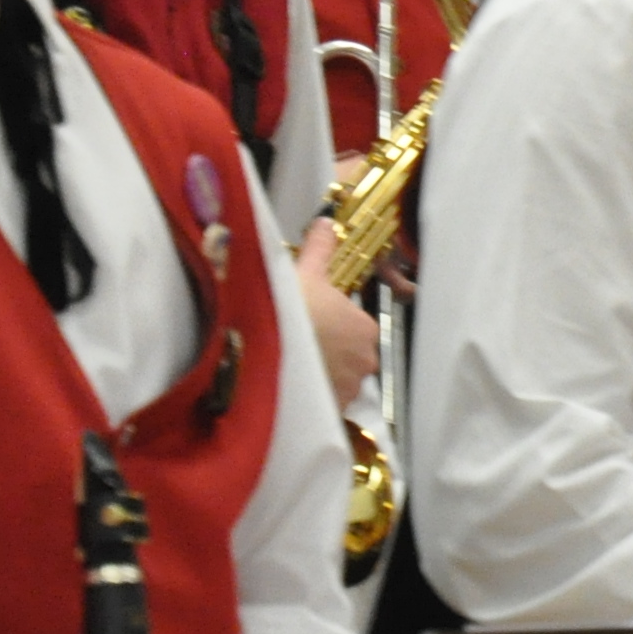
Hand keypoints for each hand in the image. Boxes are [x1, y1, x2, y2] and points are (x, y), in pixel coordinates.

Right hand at [295, 228, 382, 409]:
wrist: (267, 351)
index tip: (309, 321)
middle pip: (348, 356)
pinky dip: (310, 398)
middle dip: (328, 352)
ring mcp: (349, 387)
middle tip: (297, 344)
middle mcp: (364, 360)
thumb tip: (325, 224)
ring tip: (289, 366)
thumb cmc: (291, 310)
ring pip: (336, 380)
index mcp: (365, 327)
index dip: (331, 322)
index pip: (354, 325)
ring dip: (319, 376)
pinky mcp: (331, 409)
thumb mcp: (305, 273)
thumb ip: (320, 249)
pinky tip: (290, 388)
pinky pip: (323, 402)